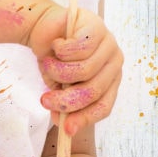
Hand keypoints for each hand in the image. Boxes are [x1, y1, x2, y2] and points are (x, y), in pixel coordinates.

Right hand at [27, 5, 123, 134]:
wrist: (43, 28)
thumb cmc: (54, 59)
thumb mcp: (58, 87)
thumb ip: (65, 105)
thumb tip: (64, 126)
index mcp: (111, 80)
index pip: (104, 105)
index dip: (85, 119)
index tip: (65, 129)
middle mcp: (114, 63)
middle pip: (93, 90)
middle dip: (65, 100)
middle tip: (44, 100)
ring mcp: (109, 44)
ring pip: (83, 71)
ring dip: (57, 72)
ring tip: (47, 64)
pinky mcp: (97, 27)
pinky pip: (76, 50)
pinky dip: (58, 51)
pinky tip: (56, 45)